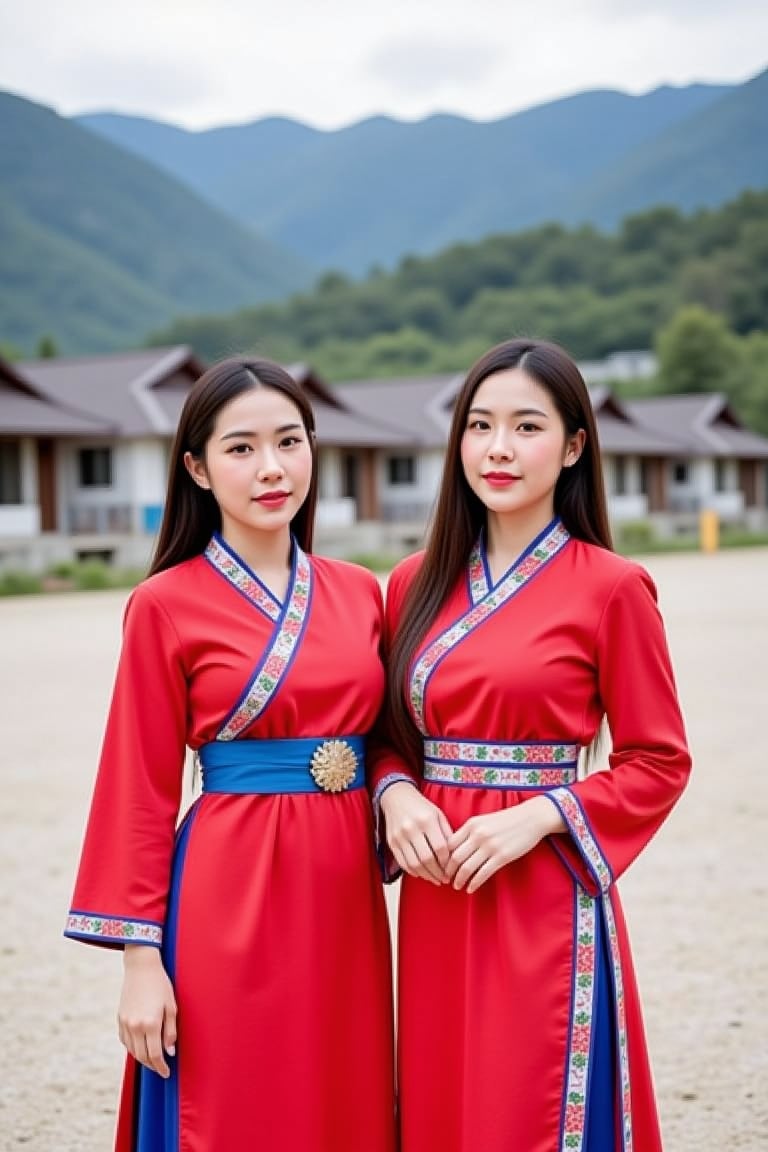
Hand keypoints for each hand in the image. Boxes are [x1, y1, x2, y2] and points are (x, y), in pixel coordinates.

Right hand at [118, 945, 176, 1077]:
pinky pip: (125, 1040)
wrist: (141, 967)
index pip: (154, 1055)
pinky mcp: (120, 1018)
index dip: (161, 1067)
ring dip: (142, 1058)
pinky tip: (140, 1047)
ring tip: (153, 1059)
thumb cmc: (161, 985)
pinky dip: (133, 1047)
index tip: (166, 1073)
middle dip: (152, 1065)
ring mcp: (125, 1023)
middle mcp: (135, 1026)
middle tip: (161, 1068)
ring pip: (132, 1050)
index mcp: (150, 1023)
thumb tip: (169, 1051)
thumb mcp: (172, 1006)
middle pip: (142, 1056)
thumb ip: (170, 1031)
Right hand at [380, 781, 452, 884]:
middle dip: (438, 873)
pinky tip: (422, 874)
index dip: (447, 862)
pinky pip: (403, 863)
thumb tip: (454, 856)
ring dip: (426, 875)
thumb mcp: (438, 815)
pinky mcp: (391, 842)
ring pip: (414, 864)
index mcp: (426, 820)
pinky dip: (413, 872)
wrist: (397, 797)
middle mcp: (411, 828)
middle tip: (445, 879)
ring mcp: (399, 836)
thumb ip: (447, 833)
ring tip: (435, 879)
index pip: (440, 848)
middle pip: (427, 859)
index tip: (452, 869)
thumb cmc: (421, 807)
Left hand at [445, 796, 561, 892]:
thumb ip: (469, 832)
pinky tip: (470, 889)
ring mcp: (489, 846)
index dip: (442, 858)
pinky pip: (482, 874)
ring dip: (459, 880)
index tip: (441, 867)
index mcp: (471, 824)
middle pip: (455, 857)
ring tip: (457, 886)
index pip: (449, 844)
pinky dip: (474, 883)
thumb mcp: (484, 820)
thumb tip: (455, 849)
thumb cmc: (507, 820)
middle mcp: (478, 834)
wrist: (531, 818)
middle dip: (448, 871)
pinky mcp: (501, 857)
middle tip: (446, 880)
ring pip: (466, 867)